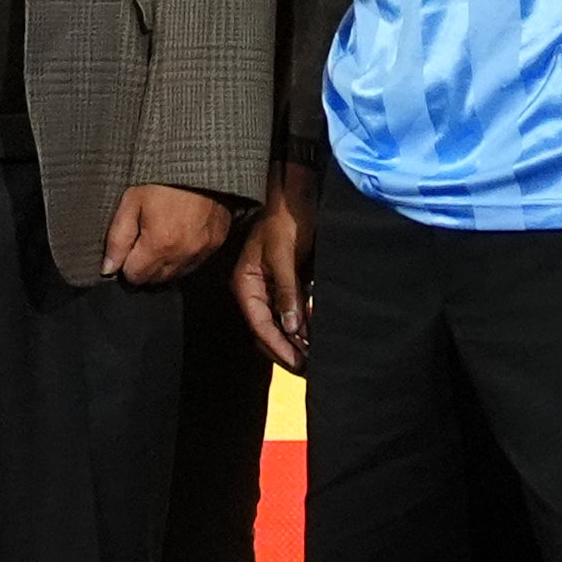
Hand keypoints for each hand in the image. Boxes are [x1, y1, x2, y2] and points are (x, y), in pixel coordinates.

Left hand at [104, 182, 232, 286]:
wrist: (202, 159)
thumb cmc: (162, 176)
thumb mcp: (131, 200)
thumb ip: (117, 238)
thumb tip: (109, 269)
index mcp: (160, 244)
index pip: (135, 276)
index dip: (125, 264)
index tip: (127, 246)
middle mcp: (184, 254)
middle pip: (155, 280)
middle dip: (144, 267)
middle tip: (141, 240)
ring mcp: (203, 251)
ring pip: (175, 275)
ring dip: (163, 265)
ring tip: (160, 237)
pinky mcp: (217, 244)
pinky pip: (194, 264)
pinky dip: (183, 257)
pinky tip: (178, 236)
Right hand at [234, 160, 316, 367]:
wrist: (296, 194)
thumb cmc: (286, 219)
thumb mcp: (284, 254)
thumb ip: (287, 291)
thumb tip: (291, 327)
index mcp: (246, 283)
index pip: (259, 324)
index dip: (278, 346)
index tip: (298, 363)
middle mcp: (255, 289)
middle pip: (266, 330)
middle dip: (286, 350)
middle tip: (309, 368)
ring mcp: (269, 287)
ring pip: (279, 323)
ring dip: (295, 340)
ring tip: (314, 357)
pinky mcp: (285, 282)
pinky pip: (290, 311)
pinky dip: (302, 324)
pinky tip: (315, 334)